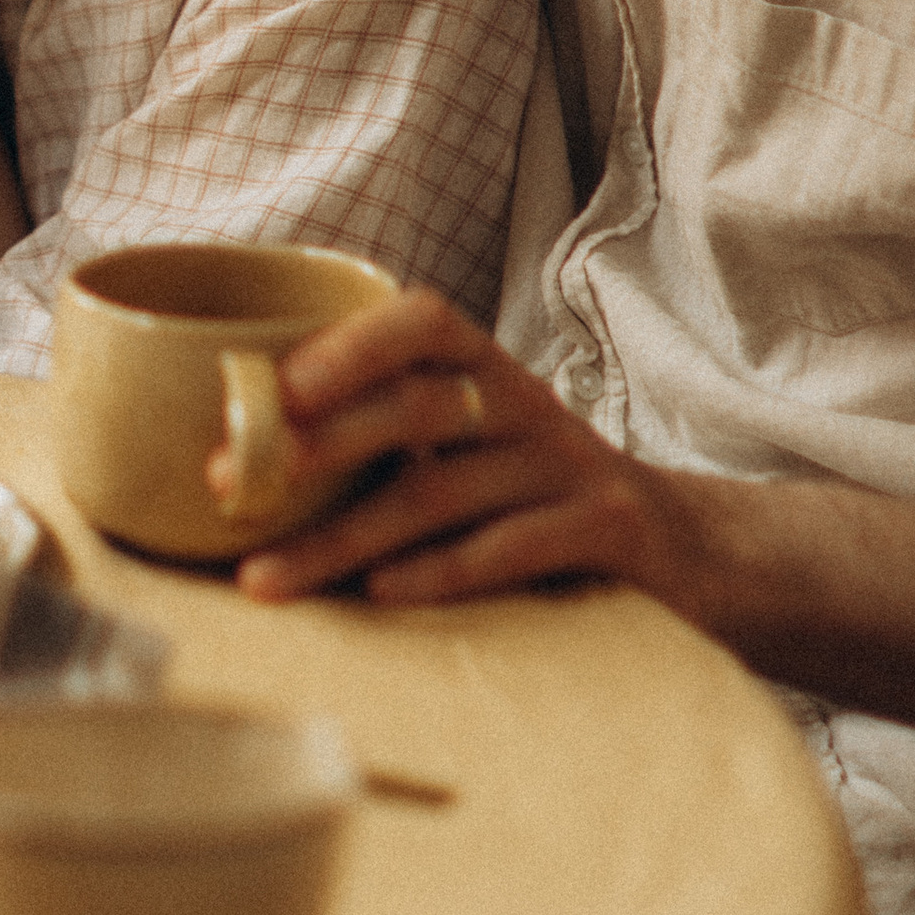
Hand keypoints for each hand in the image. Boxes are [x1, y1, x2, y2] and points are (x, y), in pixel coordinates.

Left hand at [216, 284, 704, 611]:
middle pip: (417, 406)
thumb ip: (382, 434)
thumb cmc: (530, 495)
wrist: (686, 549)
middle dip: (317, 444)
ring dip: (341, 537)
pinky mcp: (606, 531)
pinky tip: (376, 596)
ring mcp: (569, 466)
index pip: (422, 319)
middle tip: (228, 481)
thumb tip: (232, 451)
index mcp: (485, 368)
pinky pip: (509, 549)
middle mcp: (526, 403)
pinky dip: (435, 573)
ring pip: (442, 493)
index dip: (349, 343)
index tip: (275, 387)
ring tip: (264, 577)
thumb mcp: (470, 445)